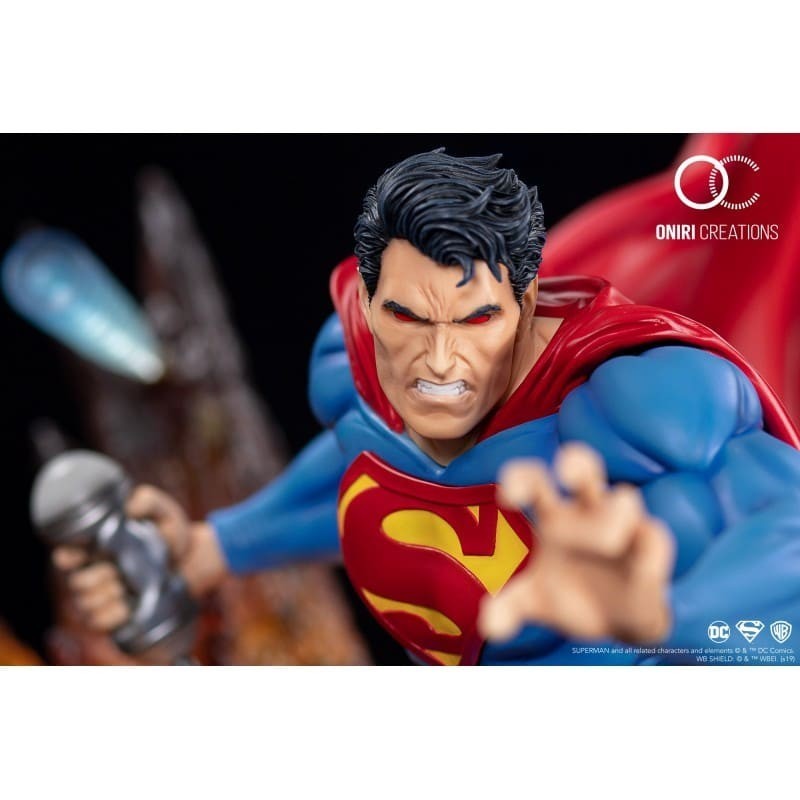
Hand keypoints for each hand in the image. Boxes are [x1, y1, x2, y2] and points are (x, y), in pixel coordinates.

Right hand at [53, 485, 225, 634]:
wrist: (193, 560)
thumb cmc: (172, 532)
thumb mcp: (164, 511)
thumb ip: (148, 501)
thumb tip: (130, 507)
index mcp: (98, 547)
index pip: (65, 554)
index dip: (65, 557)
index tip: (75, 556)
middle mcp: (94, 571)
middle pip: (76, 583)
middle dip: (97, 578)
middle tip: (118, 570)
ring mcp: (103, 595)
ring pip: (86, 604)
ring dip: (107, 597)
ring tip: (127, 586)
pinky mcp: (114, 615)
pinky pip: (98, 622)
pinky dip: (111, 616)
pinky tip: (128, 606)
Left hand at [478, 443, 674, 644]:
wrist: (617, 622)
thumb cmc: (572, 594)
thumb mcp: (535, 600)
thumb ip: (510, 607)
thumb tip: (490, 625)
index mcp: (554, 516)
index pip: (535, 481)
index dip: (521, 478)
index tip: (509, 498)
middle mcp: (587, 512)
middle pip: (584, 469)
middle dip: (578, 463)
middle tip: (566, 473)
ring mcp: (623, 527)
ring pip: (625, 499)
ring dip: (614, 515)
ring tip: (607, 543)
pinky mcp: (651, 548)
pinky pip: (654, 537)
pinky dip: (647, 547)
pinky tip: (640, 563)